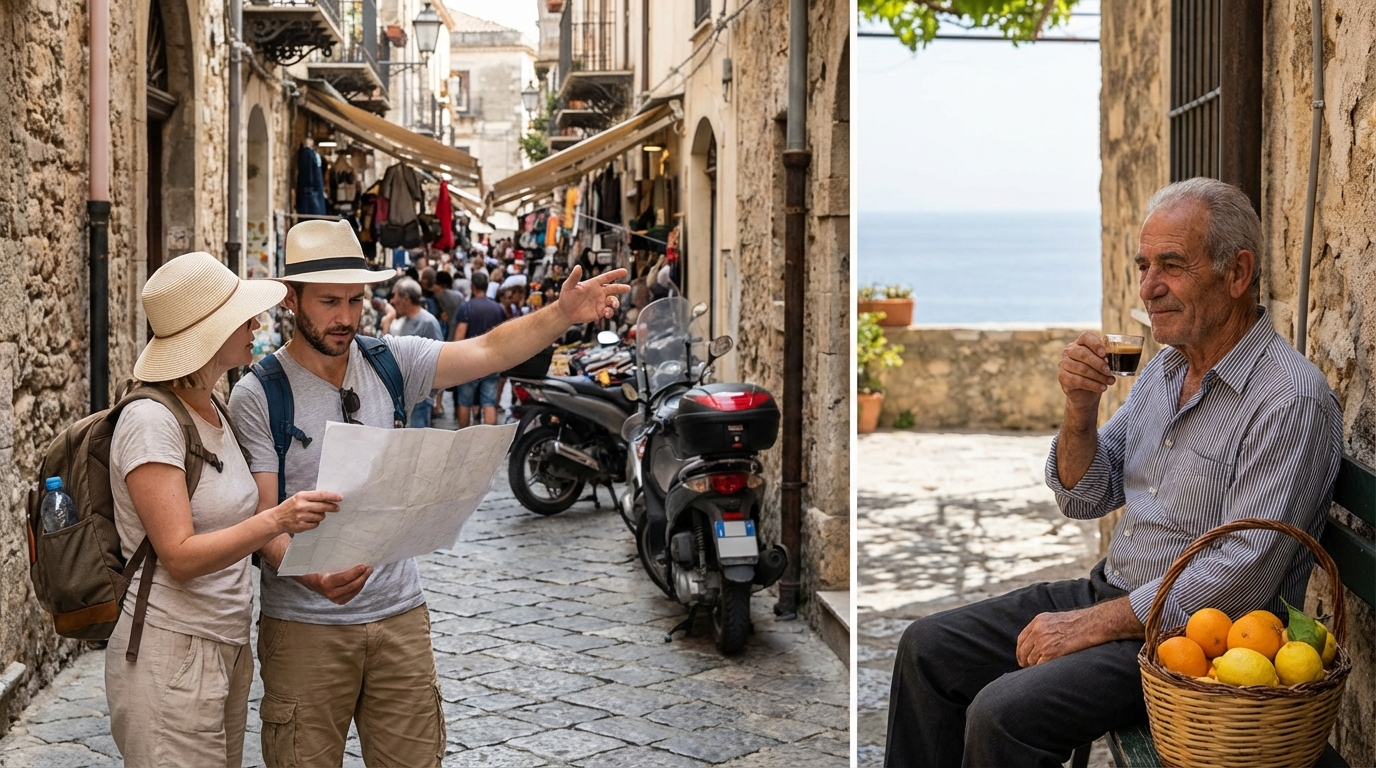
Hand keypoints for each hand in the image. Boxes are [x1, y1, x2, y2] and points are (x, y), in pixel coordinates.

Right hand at [270, 490, 340, 534]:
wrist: (276, 519)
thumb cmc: (290, 506)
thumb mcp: (299, 497)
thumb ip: (312, 497)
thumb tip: (330, 497)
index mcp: (301, 496)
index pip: (321, 495)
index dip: (332, 496)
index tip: (340, 498)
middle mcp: (301, 506)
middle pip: (323, 507)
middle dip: (332, 507)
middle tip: (337, 508)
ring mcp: (301, 517)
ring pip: (320, 516)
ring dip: (321, 516)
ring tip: (314, 514)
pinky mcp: (301, 526)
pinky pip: (315, 524)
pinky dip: (315, 523)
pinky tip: (309, 520)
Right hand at [293, 564, 373, 604]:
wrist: (309, 582)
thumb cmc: (316, 568)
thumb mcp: (320, 562)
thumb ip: (330, 558)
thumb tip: (345, 547)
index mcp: (325, 582)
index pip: (343, 578)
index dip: (355, 572)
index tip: (364, 566)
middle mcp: (330, 593)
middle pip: (352, 585)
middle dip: (363, 576)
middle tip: (370, 567)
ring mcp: (335, 599)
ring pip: (354, 590)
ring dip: (363, 580)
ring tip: (368, 571)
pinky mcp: (340, 601)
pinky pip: (353, 593)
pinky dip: (359, 586)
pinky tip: (362, 578)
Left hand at [556, 266, 630, 323]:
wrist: (565, 312)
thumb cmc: (566, 297)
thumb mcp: (569, 286)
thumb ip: (574, 277)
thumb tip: (578, 266)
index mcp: (594, 284)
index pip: (607, 277)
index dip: (615, 274)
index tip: (624, 271)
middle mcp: (599, 292)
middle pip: (613, 289)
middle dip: (621, 288)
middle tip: (627, 288)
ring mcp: (600, 302)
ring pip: (613, 301)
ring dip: (615, 303)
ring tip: (613, 305)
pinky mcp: (600, 312)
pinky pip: (608, 312)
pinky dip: (610, 312)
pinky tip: (606, 313)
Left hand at [1016, 598, 1143, 665]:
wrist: (1092, 624)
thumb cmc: (1079, 623)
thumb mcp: (1056, 619)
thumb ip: (1043, 628)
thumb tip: (1036, 642)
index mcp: (1038, 621)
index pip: (1021, 639)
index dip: (1020, 650)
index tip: (1022, 658)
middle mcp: (1038, 630)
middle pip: (1024, 651)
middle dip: (1025, 660)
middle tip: (1027, 667)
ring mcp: (1044, 642)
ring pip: (1031, 660)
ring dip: (1035, 666)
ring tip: (1041, 669)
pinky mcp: (1052, 652)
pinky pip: (1040, 665)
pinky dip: (1041, 669)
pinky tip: (1047, 670)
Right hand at [1058, 332, 1114, 412]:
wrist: (1084, 392)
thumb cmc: (1095, 373)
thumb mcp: (1101, 363)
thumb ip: (1105, 358)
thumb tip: (1114, 358)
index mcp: (1079, 343)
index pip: (1086, 337)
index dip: (1095, 344)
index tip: (1104, 354)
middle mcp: (1069, 351)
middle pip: (1083, 354)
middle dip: (1099, 364)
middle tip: (1109, 371)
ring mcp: (1063, 363)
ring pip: (1082, 368)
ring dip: (1098, 376)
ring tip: (1110, 381)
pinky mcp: (1062, 376)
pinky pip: (1078, 380)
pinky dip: (1093, 385)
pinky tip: (1102, 387)